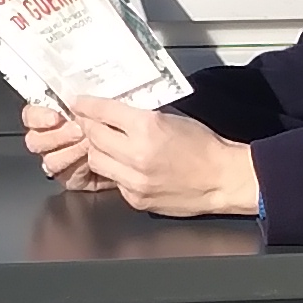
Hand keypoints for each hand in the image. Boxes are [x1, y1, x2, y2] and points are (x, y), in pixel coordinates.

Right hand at [22, 99, 114, 191]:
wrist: (134, 147)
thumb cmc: (118, 120)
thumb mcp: (101, 105)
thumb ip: (82, 103)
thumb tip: (75, 100)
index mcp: (52, 117)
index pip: (31, 116)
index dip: (38, 117)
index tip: (55, 117)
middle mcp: (51, 140)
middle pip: (34, 141)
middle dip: (56, 136)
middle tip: (78, 131)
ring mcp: (60, 161)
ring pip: (49, 160)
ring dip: (70, 151)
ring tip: (90, 144)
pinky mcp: (71, 178)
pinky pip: (66, 176)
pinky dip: (79, 167)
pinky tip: (92, 159)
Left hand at [64, 99, 261, 217]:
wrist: (223, 178)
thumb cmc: (204, 147)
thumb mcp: (172, 118)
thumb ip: (140, 116)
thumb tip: (114, 111)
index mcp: (148, 127)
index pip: (103, 112)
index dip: (86, 105)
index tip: (79, 103)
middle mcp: (138, 155)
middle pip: (93, 137)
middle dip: (89, 127)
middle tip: (90, 122)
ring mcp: (135, 180)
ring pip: (97, 161)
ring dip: (98, 150)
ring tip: (108, 145)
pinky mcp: (137, 199)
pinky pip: (113, 181)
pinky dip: (115, 171)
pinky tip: (126, 166)